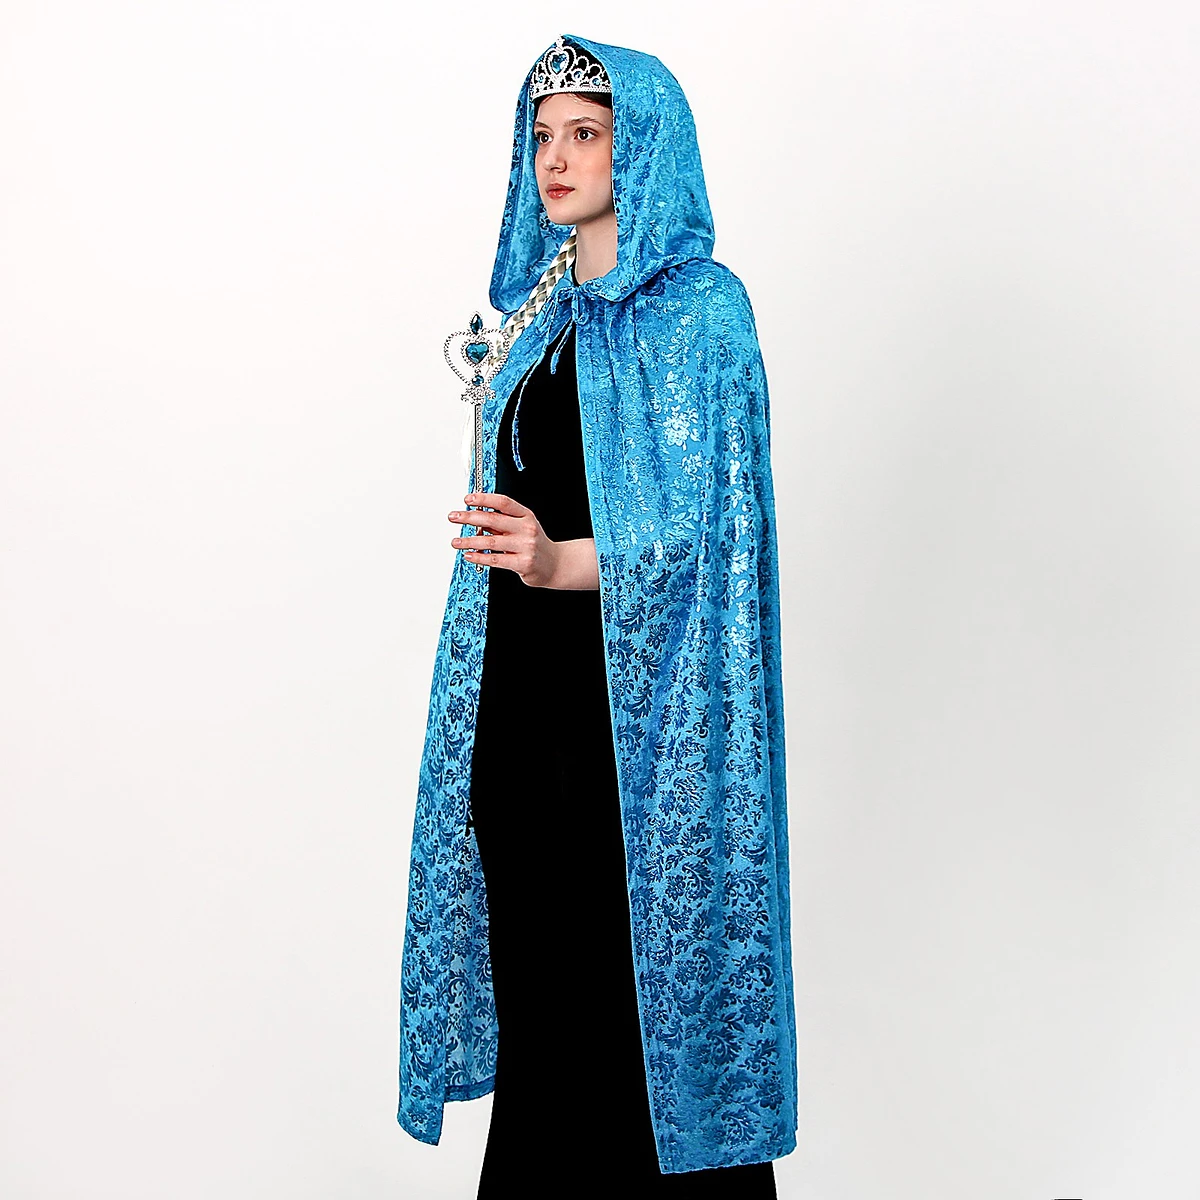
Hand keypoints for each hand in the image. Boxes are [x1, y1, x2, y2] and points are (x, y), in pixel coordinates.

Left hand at [447, 493, 598, 589]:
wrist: (555, 565)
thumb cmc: (535, 544)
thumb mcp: (523, 527)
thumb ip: (502, 523)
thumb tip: (476, 517)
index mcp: (526, 515)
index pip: (503, 502)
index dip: (484, 499)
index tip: (468, 499)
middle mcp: (526, 529)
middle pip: (493, 519)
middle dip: (469, 517)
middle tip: (454, 517)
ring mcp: (525, 546)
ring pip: (491, 541)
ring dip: (469, 540)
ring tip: (456, 541)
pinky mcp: (523, 563)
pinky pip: (496, 560)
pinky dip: (480, 557)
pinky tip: (469, 555)